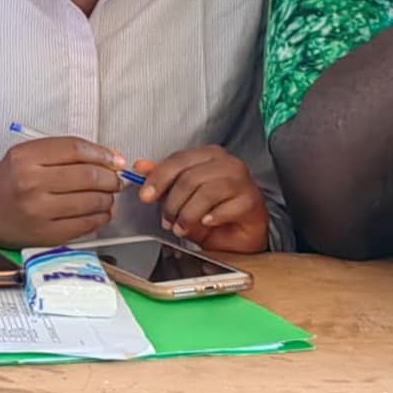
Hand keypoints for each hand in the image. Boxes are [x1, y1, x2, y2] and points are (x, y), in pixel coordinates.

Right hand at [0, 136, 125, 247]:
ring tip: (107, 196)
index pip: (75, 149)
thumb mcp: (23, 157)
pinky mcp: (46, 234)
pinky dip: (100, 217)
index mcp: (25, 158)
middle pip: (88, 174)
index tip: (115, 159)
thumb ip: (62, 153)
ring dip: (108, 198)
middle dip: (110, 177)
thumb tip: (109, 156)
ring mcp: (39, 211)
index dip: (102, 153)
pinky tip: (101, 213)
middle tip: (115, 180)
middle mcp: (31, 183)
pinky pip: (85, 224)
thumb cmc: (5, 185)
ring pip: (91, 200)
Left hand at [133, 147, 268, 253]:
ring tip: (182, 227)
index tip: (145, 196)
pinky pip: (226, 208)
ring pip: (207, 192)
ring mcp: (243, 181)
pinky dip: (212, 218)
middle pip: (190, 177)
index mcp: (208, 156)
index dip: (158, 178)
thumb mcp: (181, 197)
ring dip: (189, 214)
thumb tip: (141, 167)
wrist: (239, 237)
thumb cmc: (212, 213)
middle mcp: (227, 164)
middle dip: (173, 203)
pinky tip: (206, 223)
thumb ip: (163, 180)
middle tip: (167, 221)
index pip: (178, 160)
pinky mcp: (252, 201)